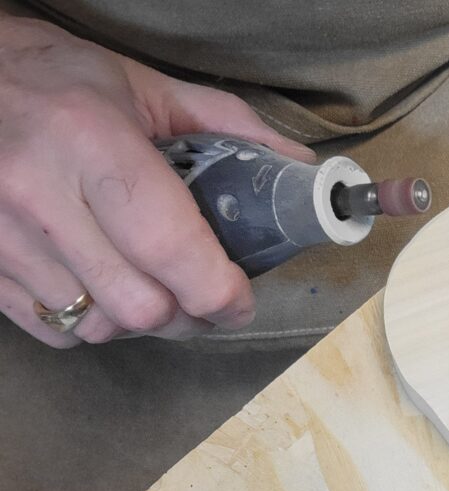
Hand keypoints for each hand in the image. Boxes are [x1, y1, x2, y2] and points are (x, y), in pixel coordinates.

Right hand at [0, 14, 314, 347]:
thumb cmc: (61, 80)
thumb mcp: (146, 87)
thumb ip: (229, 126)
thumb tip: (298, 165)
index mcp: (92, 140)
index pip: (169, 246)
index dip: (218, 290)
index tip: (240, 301)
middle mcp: (38, 193)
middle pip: (138, 304)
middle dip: (189, 317)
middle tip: (208, 302)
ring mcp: (0, 234)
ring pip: (96, 325)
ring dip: (141, 323)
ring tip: (158, 293)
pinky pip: (52, 330)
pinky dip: (92, 325)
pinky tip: (106, 293)